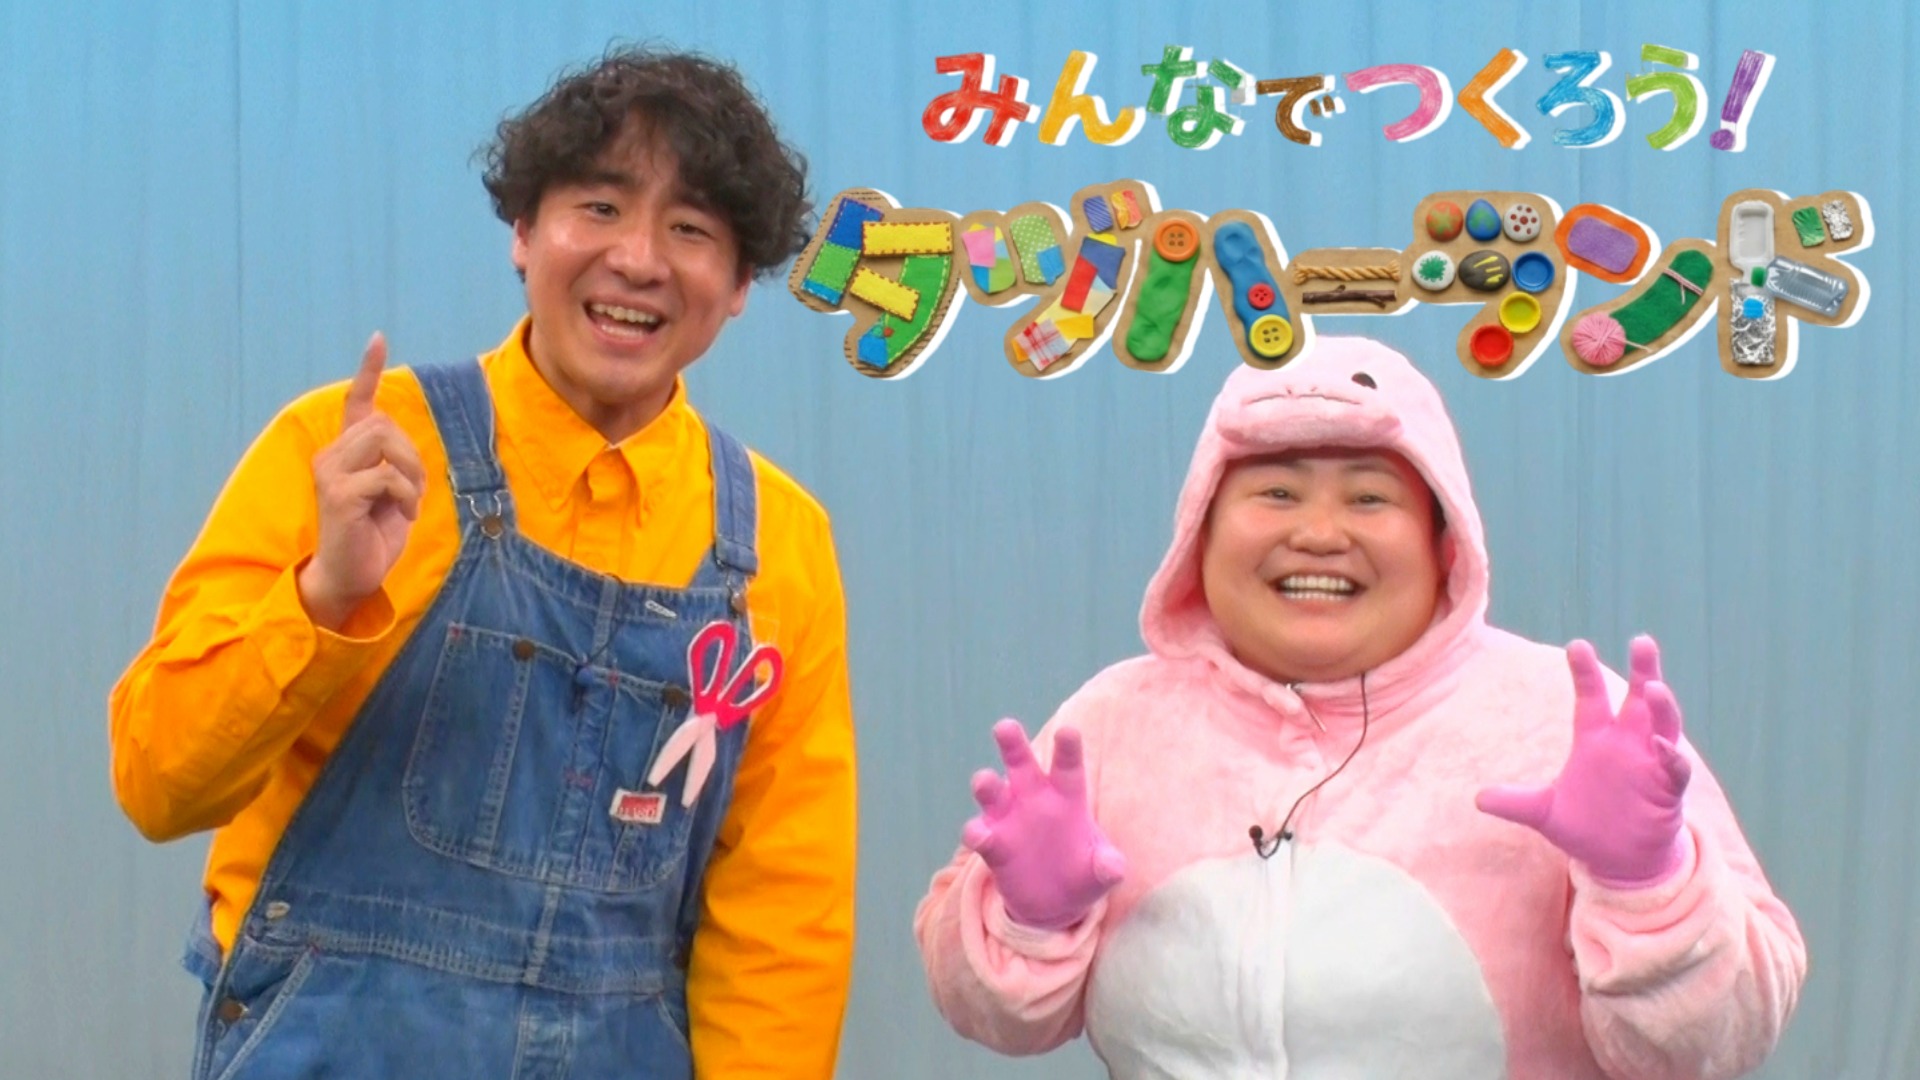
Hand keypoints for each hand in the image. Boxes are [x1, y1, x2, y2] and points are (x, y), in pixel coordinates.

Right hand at [296, 333, 425, 629]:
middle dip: (412, 455)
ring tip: (408, 503)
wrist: (350, 577)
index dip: (367, 370)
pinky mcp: (337, 494)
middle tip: (414, 491)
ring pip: (384, 442)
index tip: (378, 338)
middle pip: (384, 425)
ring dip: (410, 473)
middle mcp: (330, 456)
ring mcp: (329, 473)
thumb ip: (393, 463)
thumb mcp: (390, 493)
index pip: (356, 403)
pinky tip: (401, 516)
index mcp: (344, 453)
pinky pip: (386, 476)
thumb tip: (403, 441)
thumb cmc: (372, 536)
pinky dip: (405, 496)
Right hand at [963, 719, 1126, 929]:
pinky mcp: (993, 845)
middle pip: (1021, 764)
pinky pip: (980, 833)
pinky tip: (980, 836)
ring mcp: (1009, 820)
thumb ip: (1107, 866)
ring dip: (986, 785)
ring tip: (984, 782)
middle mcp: (1034, 799)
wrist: (1054, 904)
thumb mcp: (1100, 873)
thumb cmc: (1082, 873)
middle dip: (1013, 744)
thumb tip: (1112, 867)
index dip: (1068, 749)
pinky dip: (976, 833)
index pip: (1067, 767)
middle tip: (1005, 726)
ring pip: (992, 793)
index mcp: (1066, 797)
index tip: (1067, 732)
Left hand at [1476, 635, 1691, 888]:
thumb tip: (1477, 799)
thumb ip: (1515, 803)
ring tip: (1655, 688)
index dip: (1585, 672)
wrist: (1618, 862)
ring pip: (1664, 727)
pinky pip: (1675, 770)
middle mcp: (1627, 745)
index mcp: (1596, 740)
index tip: (1577, 645)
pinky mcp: (1668, 791)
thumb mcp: (1544, 813)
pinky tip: (1663, 746)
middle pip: (1639, 700)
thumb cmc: (1586, 827)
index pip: (1591, 698)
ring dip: (1662, 708)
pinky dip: (1672, 757)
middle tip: (1642, 641)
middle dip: (1644, 671)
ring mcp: (1652, 765)